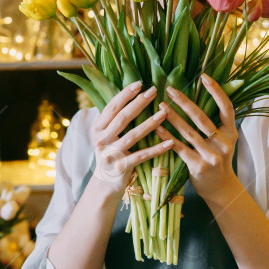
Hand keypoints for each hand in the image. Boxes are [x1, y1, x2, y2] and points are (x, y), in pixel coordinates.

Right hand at [91, 81, 173, 195]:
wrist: (104, 184)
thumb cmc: (111, 154)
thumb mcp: (107, 135)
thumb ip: (116, 120)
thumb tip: (133, 96)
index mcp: (97, 128)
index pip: (112, 107)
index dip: (125, 94)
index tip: (140, 83)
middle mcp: (101, 139)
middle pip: (122, 118)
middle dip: (139, 103)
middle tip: (154, 91)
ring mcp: (110, 154)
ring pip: (133, 136)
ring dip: (150, 123)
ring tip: (164, 113)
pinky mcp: (121, 167)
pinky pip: (141, 156)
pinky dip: (157, 149)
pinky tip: (170, 142)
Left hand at [155, 73, 238, 201]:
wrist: (220, 188)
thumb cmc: (217, 159)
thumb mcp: (224, 140)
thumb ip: (215, 124)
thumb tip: (198, 97)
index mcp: (231, 132)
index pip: (226, 107)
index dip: (216, 91)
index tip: (204, 77)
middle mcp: (224, 143)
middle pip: (202, 118)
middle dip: (185, 102)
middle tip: (169, 89)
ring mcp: (212, 156)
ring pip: (189, 132)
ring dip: (172, 117)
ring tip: (160, 105)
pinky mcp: (198, 166)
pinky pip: (180, 148)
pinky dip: (167, 138)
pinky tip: (156, 128)